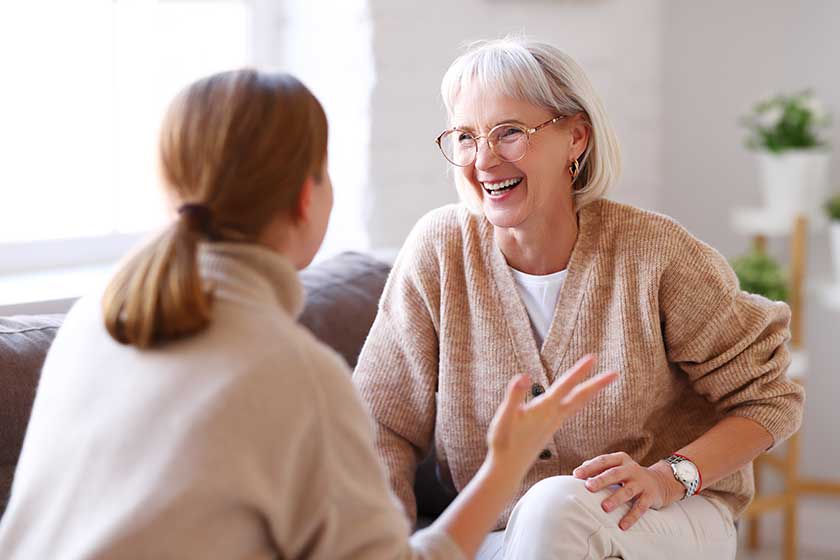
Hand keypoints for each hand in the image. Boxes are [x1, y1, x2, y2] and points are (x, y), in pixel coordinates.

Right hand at [486, 355, 616, 481]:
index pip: (565, 386)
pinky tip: (580, 399)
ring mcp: (553, 423)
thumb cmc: (503, 443)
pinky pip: (571, 410)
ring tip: (603, 382)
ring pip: (578, 404)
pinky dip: (581, 401)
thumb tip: (523, 376)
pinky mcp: (550, 428)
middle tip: (615, 373)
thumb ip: (514, 396)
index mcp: (543, 410)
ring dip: (591, 392)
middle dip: (597, 384)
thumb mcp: (504, 417)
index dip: (579, 371)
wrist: (508, 469)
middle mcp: (553, 416)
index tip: (593, 358)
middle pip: (580, 397)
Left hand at [573, 452, 684, 529]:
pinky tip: (622, 526)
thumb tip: (578, 473)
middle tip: (588, 487)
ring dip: (616, 499)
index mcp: (620, 460)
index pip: (603, 461)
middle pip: (614, 474)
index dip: (590, 467)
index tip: (576, 475)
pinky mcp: (650, 496)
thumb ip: (598, 468)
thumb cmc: (629, 475)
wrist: (660, 481)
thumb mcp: (616, 467)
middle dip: (601, 480)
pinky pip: (640, 507)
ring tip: (604, 507)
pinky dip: (631, 517)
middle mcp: (631, 469)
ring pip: (627, 491)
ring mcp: (641, 483)